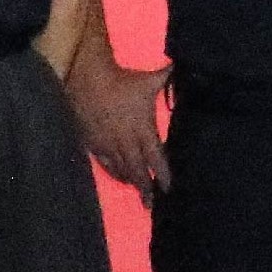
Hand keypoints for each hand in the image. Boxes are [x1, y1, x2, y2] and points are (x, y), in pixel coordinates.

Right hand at [71, 58, 169, 197]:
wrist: (86, 78)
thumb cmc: (122, 80)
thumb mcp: (149, 81)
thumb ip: (169, 79)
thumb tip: (185, 68)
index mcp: (142, 129)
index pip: (155, 157)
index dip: (163, 174)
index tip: (168, 188)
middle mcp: (125, 141)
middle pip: (138, 170)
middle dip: (146, 187)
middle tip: (151, 203)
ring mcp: (107, 144)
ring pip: (121, 169)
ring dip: (131, 182)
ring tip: (139, 194)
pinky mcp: (92, 142)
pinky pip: (104, 163)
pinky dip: (114, 172)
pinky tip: (121, 178)